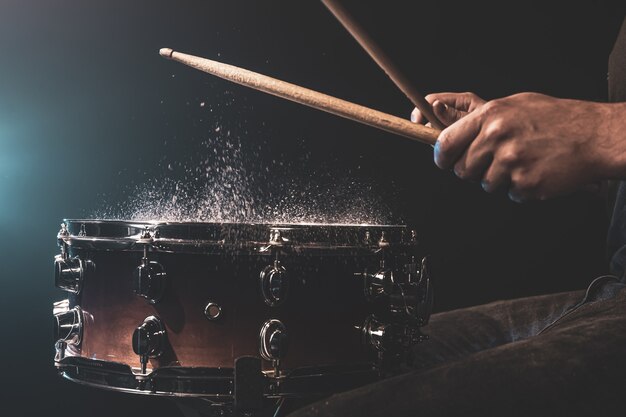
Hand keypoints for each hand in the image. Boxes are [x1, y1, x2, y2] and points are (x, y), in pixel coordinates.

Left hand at [413, 92, 625, 201]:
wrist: (595, 136)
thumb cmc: (555, 118)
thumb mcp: (514, 105)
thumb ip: (482, 120)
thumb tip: (452, 134)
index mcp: (490, 116)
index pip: (446, 143)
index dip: (442, 156)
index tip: (444, 161)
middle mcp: (497, 139)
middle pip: (463, 169)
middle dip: (474, 169)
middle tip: (495, 161)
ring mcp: (511, 163)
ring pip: (485, 184)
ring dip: (500, 179)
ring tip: (523, 161)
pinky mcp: (525, 184)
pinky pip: (509, 193)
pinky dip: (520, 187)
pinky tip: (536, 170)